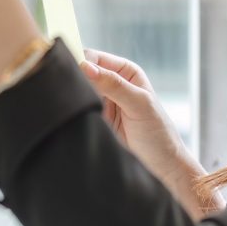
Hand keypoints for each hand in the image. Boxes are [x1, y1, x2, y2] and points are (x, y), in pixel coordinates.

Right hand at [80, 48, 221, 217]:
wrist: (162, 167)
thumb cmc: (158, 133)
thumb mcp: (139, 104)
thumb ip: (114, 84)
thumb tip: (86, 67)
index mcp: (126, 72)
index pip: (96, 58)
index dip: (82, 61)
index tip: (72, 71)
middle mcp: (112, 85)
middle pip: (84, 74)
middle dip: (74, 80)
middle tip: (64, 89)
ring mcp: (102, 104)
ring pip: (79, 94)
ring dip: (73, 98)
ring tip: (68, 104)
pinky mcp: (95, 122)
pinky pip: (78, 112)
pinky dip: (73, 113)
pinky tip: (69, 115)